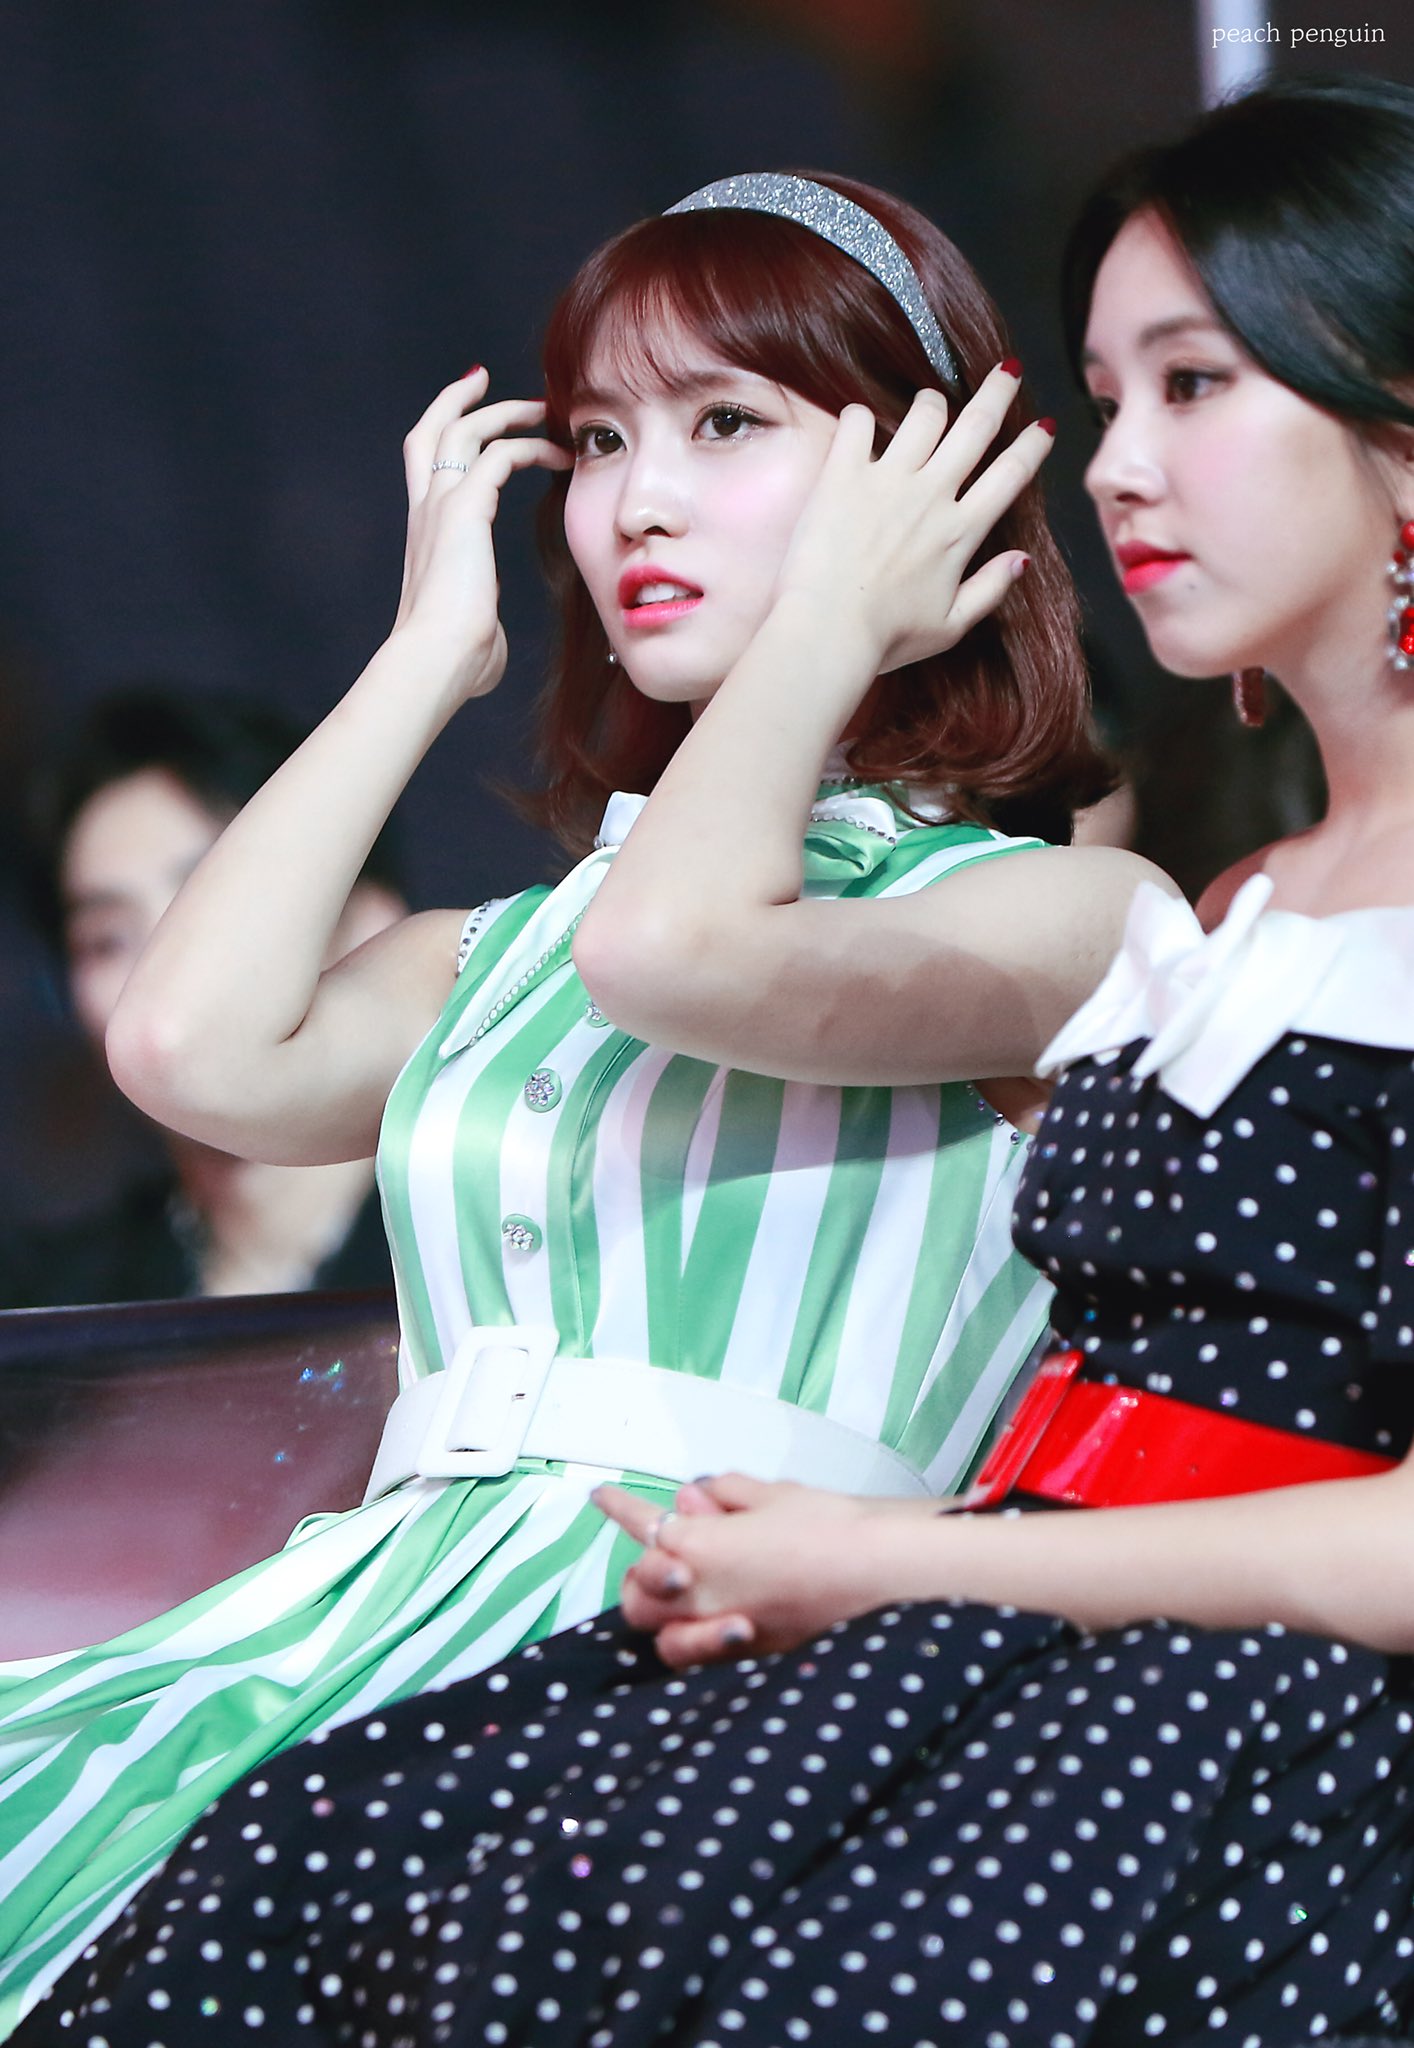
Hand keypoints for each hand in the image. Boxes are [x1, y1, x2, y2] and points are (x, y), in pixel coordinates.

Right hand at [392, 368, 571, 704]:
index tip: (470, 417)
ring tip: (541, 407)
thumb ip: (480, 617)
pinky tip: (558, 454)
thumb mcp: (472, 630)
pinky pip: (500, 456)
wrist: (435, 661)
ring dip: (504, 412)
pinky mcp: (464, 509)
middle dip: (456, 400)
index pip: (427, 468)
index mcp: (424, 536)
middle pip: (431, 430)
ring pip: (464, 430)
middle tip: (482, 377)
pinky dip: (530, 446)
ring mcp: (440, 506)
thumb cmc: (455, 661)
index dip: (444, 437)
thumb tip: (488, 632)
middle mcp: (425, 512)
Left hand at [594, 1473, 925, 1668]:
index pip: (644, 1524)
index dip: (620, 1508)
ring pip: (664, 1639)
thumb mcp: (776, 1495)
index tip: (603, 1497)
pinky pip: (704, 1660)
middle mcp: (701, 1597)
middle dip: (640, 1574)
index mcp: (699, 1546)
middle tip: (655, 1555)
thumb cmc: (836, 1532)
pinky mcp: (754, 1660)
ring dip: (666, 1615)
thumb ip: (727, 1496)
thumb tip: (697, 1499)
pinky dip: (701, 1641)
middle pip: (638, 1594)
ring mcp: (724, 1635)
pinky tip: (719, 1623)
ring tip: (684, 1592)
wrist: (888, 1579)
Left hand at [774, 362, 1052, 679]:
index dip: (1033, 444)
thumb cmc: (887, 638)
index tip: (1042, 424)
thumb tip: (1023, 559)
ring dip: (932, 402)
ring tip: (931, 404)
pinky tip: (862, 425)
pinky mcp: (843, 475)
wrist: (826, 632)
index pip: (1011, 474)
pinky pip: (858, 422)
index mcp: (961, 532)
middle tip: (1008, 370)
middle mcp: (931, 496)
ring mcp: (886, 480)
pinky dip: (862, 417)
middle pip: (977, 427)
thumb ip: (991, 589)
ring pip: (925, 414)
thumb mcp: (951, 626)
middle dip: (999, 392)